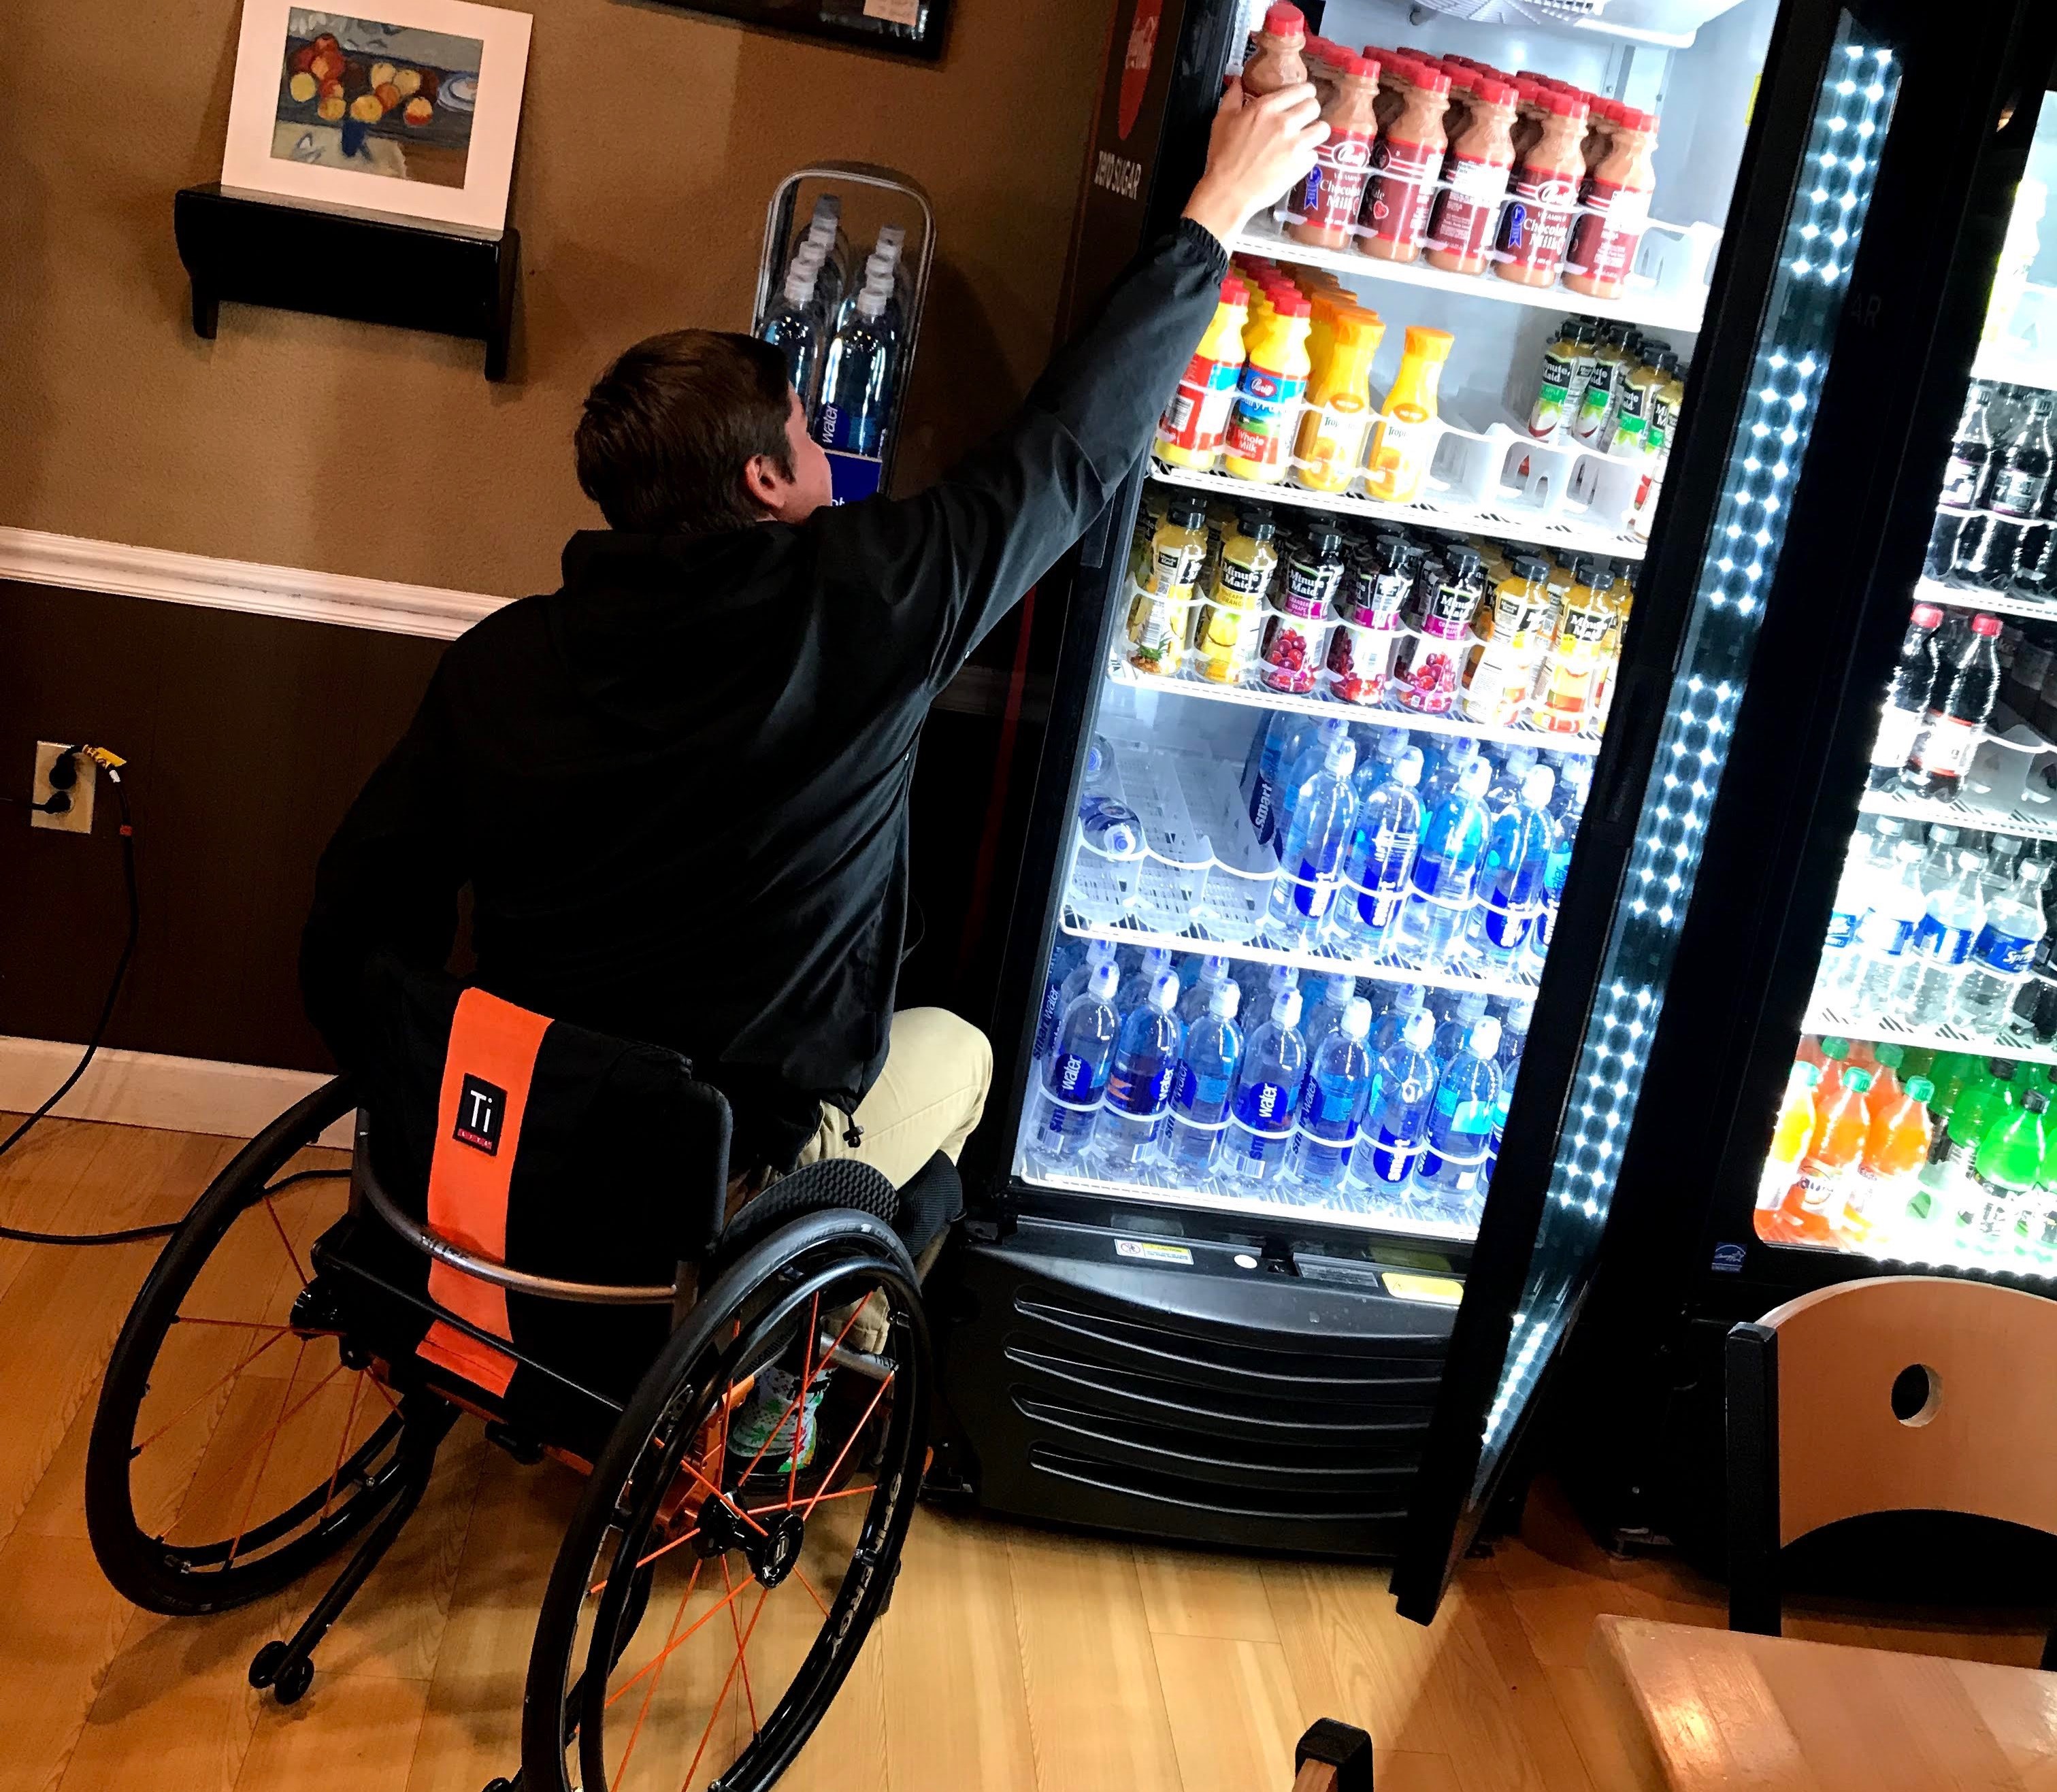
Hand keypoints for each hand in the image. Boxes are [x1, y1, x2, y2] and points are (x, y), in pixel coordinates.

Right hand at [1182, 78, 1326, 245]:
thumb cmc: (1222, 158)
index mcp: (1266, 108)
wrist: (1228, 192)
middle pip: (1314, 106)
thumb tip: (1238, 81)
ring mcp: (1294, 145)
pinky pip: (1315, 155)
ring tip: (1307, 139)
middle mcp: (1284, 123)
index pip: (1303, 89)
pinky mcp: (1300, 166)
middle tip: (1303, 119)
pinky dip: (1307, 157)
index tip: (1302, 99)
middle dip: (1310, 111)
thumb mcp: (1222, 121)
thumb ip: (1233, 97)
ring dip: (1316, 133)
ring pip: (1322, 129)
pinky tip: (1296, 160)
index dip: (1305, 93)